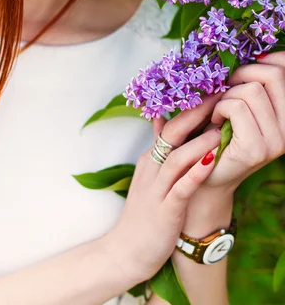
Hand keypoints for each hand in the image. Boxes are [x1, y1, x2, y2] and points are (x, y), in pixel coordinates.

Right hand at [109, 113, 221, 283]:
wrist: (125, 251)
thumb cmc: (142, 214)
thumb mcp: (148, 176)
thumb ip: (156, 148)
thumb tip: (159, 118)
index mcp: (150, 160)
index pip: (170, 127)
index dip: (191, 110)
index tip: (210, 94)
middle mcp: (152, 169)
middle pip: (172, 135)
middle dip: (195, 115)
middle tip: (217, 98)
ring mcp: (157, 189)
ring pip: (177, 158)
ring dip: (199, 143)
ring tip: (221, 130)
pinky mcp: (165, 211)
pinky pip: (181, 188)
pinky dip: (196, 173)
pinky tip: (211, 162)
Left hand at [196, 51, 284, 190]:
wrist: (204, 173)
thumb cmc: (219, 131)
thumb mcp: (240, 102)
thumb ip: (252, 81)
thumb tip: (259, 54)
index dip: (266, 59)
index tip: (244, 67)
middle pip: (273, 75)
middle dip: (241, 74)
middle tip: (224, 88)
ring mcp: (277, 140)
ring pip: (252, 90)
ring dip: (226, 95)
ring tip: (219, 111)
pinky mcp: (257, 149)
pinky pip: (236, 107)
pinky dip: (219, 108)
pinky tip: (216, 122)